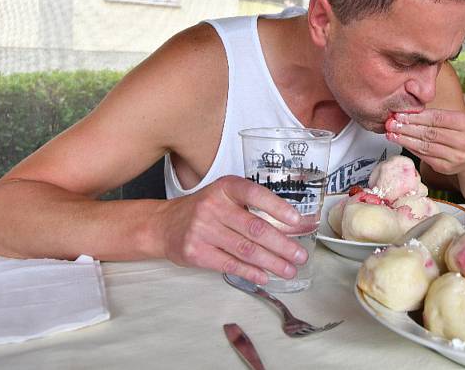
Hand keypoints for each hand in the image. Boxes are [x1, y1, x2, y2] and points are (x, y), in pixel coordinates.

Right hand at [158, 176, 307, 284]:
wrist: (164, 225)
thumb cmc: (204, 210)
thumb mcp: (226, 198)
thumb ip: (254, 208)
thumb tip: (294, 225)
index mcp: (225, 187)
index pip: (255, 194)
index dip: (278, 208)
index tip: (297, 221)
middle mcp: (213, 206)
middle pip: (255, 228)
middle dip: (282, 244)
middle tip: (300, 255)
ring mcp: (203, 230)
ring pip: (246, 249)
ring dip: (272, 262)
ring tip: (289, 270)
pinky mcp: (196, 252)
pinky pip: (230, 264)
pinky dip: (251, 272)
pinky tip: (265, 276)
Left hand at [384, 109, 464, 175]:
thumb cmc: (462, 133)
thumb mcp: (458, 119)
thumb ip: (438, 114)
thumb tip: (408, 110)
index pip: (436, 118)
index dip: (416, 116)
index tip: (399, 114)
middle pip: (429, 133)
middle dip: (407, 128)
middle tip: (391, 124)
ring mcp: (457, 157)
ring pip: (425, 146)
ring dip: (405, 139)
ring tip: (392, 134)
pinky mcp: (447, 168)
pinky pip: (425, 157)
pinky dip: (411, 149)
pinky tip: (402, 143)